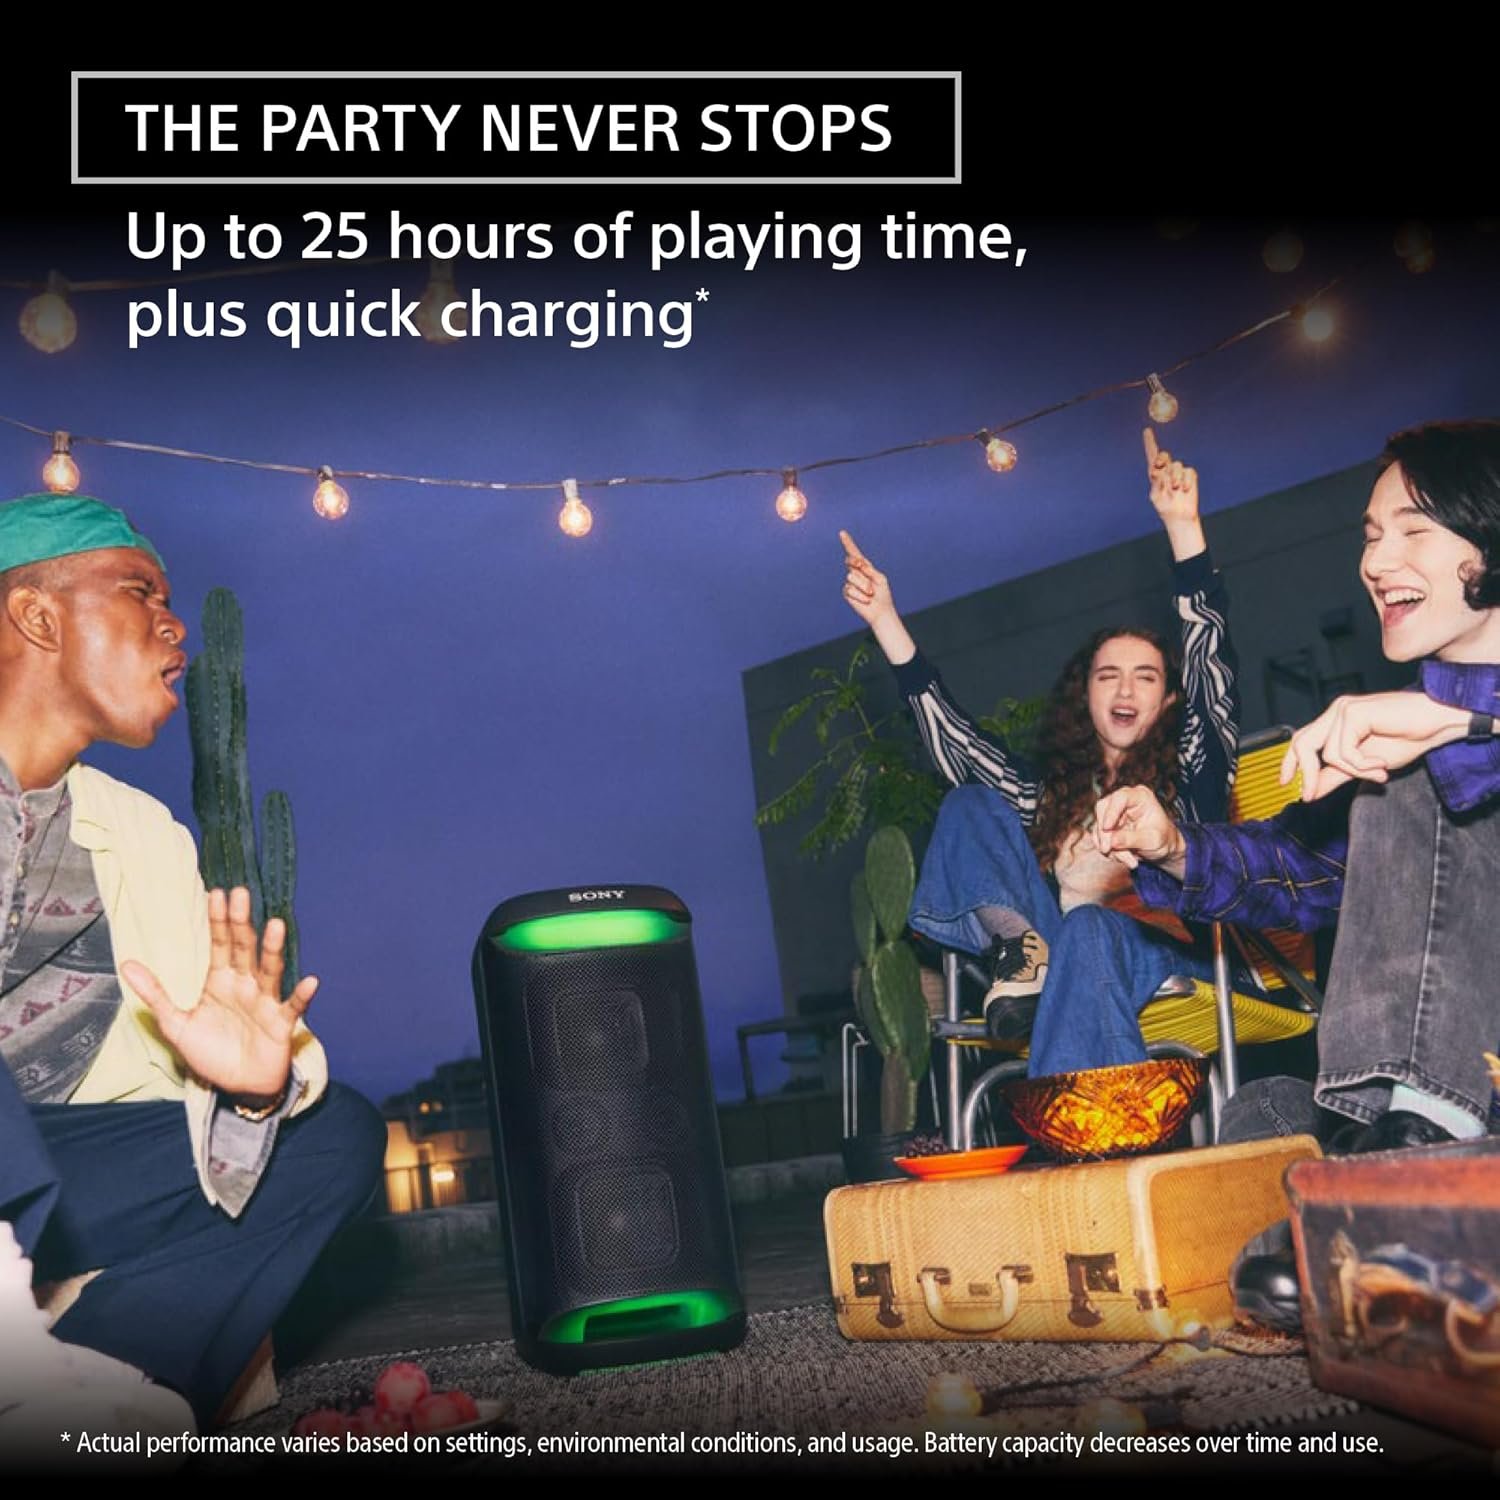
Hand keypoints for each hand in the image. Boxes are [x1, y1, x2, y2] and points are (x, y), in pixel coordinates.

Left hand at [121, 887, 317, 1101]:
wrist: (239, 1088)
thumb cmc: (211, 1053)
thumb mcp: (176, 1024)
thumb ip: (155, 993)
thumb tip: (126, 963)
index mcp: (221, 982)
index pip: (219, 945)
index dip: (217, 921)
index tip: (216, 894)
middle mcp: (245, 985)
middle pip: (244, 949)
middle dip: (242, 922)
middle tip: (241, 894)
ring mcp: (264, 1002)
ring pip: (269, 971)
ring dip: (273, 949)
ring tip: (276, 925)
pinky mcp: (281, 1024)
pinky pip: (293, 1008)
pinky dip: (301, 995)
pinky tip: (310, 981)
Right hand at [839, 530, 895, 627]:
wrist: (880, 611)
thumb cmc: (882, 594)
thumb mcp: (880, 578)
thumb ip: (870, 570)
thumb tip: (858, 566)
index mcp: (864, 567)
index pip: (854, 553)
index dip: (848, 543)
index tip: (842, 533)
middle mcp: (855, 573)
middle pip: (851, 561)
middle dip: (857, 564)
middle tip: (866, 571)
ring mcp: (850, 582)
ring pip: (852, 577)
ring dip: (864, 586)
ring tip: (871, 593)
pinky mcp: (846, 592)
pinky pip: (850, 589)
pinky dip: (860, 595)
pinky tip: (866, 600)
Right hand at [1093, 784, 1186, 873]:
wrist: (1163, 848)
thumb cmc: (1163, 840)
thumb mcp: (1153, 841)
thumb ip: (1132, 839)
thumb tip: (1112, 841)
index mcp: (1140, 797)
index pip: (1120, 798)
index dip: (1111, 812)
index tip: (1107, 828)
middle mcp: (1124, 802)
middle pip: (1102, 810)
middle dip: (1105, 834)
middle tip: (1109, 851)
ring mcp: (1114, 813)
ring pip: (1099, 827)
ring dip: (1109, 847)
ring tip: (1129, 860)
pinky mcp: (1107, 826)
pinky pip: (1098, 838)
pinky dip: (1108, 851)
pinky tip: (1123, 858)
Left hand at [1143, 428, 1205, 561]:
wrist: (1180, 516)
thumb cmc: (1165, 507)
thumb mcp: (1156, 497)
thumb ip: (1156, 484)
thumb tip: (1156, 471)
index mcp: (1155, 474)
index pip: (1152, 456)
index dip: (1150, 443)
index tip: (1147, 431)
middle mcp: (1166, 470)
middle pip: (1164, 455)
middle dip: (1162, 459)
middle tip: (1159, 467)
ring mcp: (1179, 472)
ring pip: (1176, 465)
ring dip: (1175, 477)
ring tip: (1175, 489)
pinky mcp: (1190, 476)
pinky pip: (1188, 471)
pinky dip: (1186, 481)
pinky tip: (1185, 490)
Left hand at [1281, 691, 1471, 801]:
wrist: (1437, 723)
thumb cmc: (1407, 738)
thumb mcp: (1364, 765)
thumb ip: (1335, 776)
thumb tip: (1309, 792)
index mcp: (1336, 721)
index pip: (1302, 740)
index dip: (1289, 762)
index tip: (1284, 783)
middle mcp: (1336, 712)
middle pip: (1302, 744)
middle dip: (1305, 774)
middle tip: (1309, 797)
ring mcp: (1343, 710)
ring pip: (1328, 753)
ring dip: (1354, 770)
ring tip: (1379, 770)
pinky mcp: (1353, 712)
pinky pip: (1344, 751)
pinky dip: (1362, 764)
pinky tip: (1382, 762)